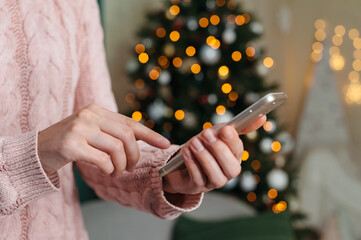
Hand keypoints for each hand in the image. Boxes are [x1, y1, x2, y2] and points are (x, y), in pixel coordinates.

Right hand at [38, 104, 169, 175]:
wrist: (38, 150)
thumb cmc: (70, 143)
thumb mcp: (92, 132)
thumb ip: (112, 132)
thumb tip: (139, 141)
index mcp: (97, 110)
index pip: (130, 122)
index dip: (150, 134)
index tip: (165, 143)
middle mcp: (89, 115)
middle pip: (126, 135)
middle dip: (134, 155)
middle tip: (130, 167)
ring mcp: (79, 128)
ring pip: (116, 148)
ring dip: (121, 165)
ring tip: (115, 172)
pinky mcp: (71, 145)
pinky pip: (102, 159)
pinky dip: (109, 169)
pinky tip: (105, 171)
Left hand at [162, 116, 265, 194]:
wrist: (181, 162)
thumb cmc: (204, 146)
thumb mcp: (217, 133)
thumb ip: (235, 127)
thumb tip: (262, 116)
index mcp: (234, 158)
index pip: (238, 152)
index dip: (233, 141)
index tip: (225, 129)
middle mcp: (227, 173)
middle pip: (231, 168)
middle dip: (219, 149)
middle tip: (206, 133)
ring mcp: (213, 182)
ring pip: (216, 175)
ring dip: (205, 157)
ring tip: (194, 142)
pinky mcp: (197, 187)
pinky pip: (198, 178)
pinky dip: (192, 164)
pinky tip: (186, 152)